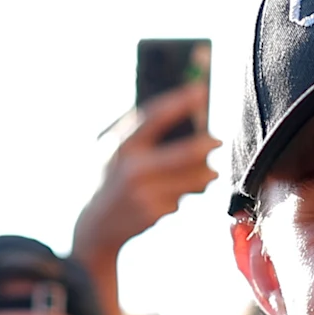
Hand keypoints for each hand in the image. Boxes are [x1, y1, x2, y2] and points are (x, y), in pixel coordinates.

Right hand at [73, 85, 220, 257]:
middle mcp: (133, 168)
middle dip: (207, 144)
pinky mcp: (154, 212)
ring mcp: (145, 193)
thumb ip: (135, 130)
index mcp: (122, 145)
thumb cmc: (109, 177)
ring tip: (208, 171)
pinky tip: (169, 195)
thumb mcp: (110, 149)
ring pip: (192, 178)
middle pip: (186, 152)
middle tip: (218, 140)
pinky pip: (181, 198)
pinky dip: (182, 194)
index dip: (180, 101)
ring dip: (205, 173)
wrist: (95, 224)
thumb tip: (176, 107)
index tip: (200, 90)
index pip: (155, 116)